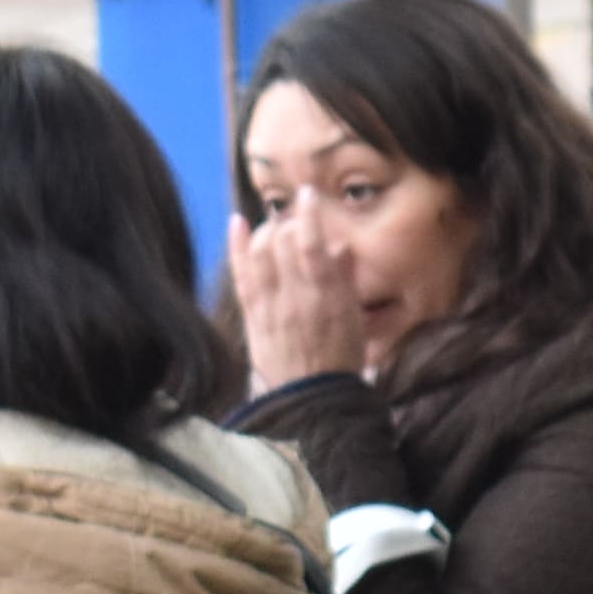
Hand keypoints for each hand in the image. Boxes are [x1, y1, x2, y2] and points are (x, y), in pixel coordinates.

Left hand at [230, 207, 372, 391]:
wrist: (312, 400)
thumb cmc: (340, 359)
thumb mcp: (354, 318)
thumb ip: (344, 279)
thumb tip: (337, 247)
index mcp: (326, 295)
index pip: (311, 242)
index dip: (307, 212)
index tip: (308, 193)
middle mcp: (295, 295)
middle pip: (280, 240)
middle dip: (287, 222)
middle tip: (297, 223)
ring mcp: (270, 304)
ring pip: (259, 251)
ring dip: (266, 231)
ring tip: (276, 229)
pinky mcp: (253, 315)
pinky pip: (241, 273)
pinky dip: (237, 245)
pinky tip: (238, 223)